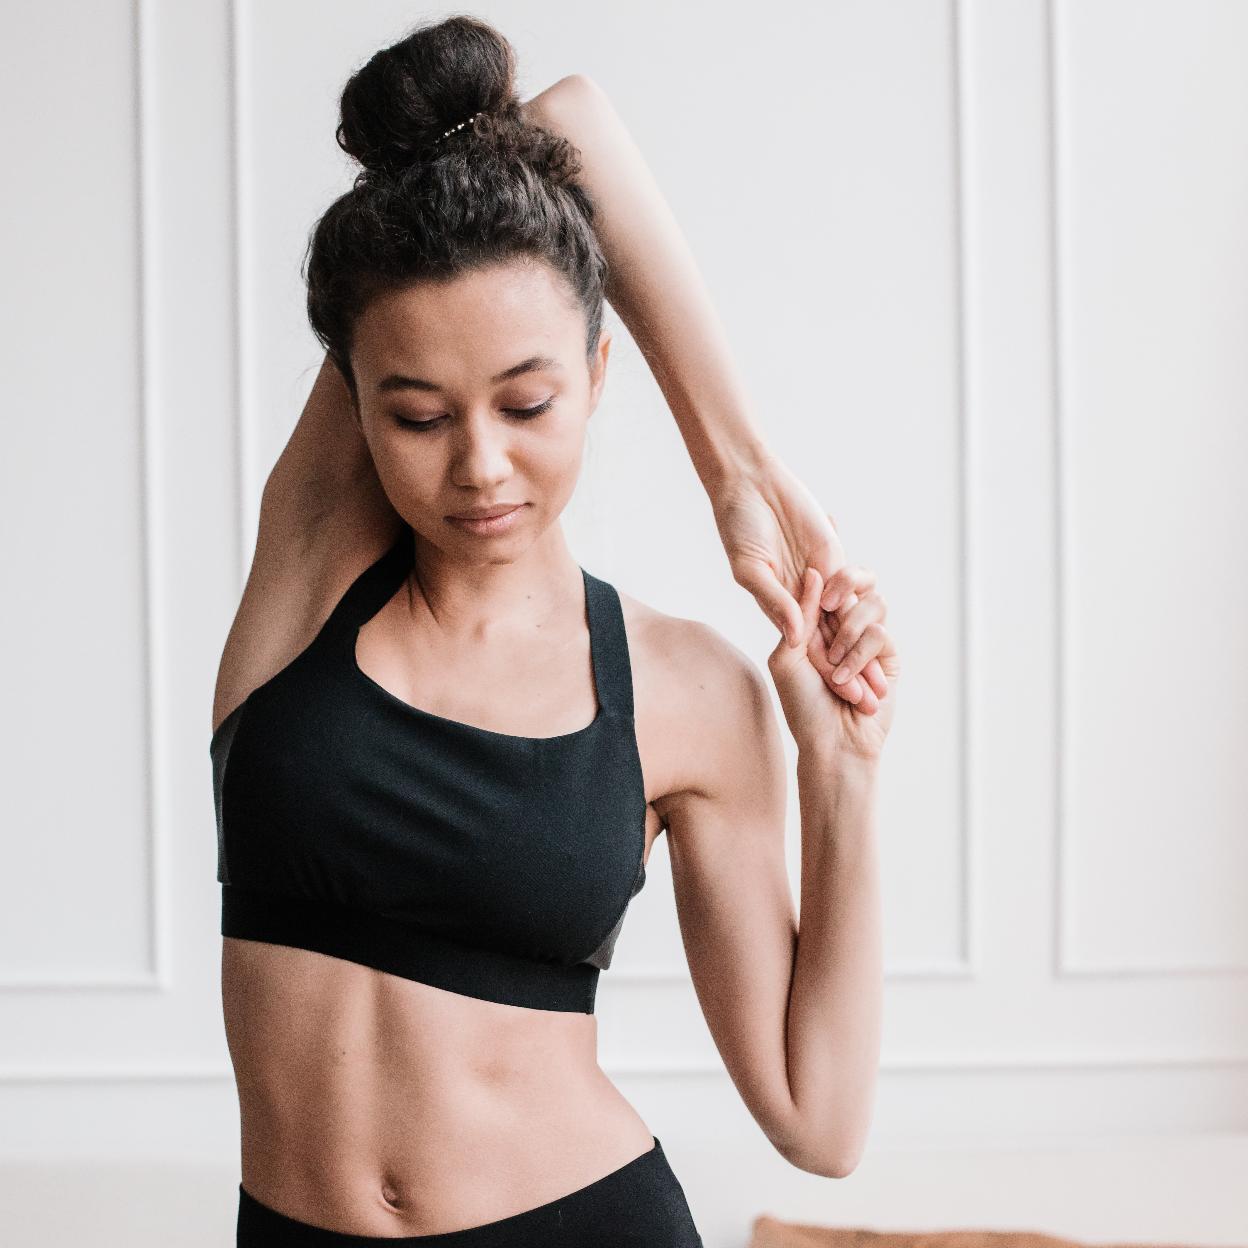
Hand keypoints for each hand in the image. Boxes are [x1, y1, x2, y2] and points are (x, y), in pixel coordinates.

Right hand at [710, 449, 887, 703]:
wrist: (752, 484)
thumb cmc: (739, 524)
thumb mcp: (750, 568)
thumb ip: (775, 600)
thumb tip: (796, 634)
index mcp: (776, 607)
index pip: (806, 649)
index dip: (823, 674)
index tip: (839, 701)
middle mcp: (799, 599)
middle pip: (829, 644)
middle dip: (848, 674)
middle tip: (867, 705)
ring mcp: (818, 579)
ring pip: (845, 623)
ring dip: (861, 652)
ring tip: (879, 684)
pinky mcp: (832, 557)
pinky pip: (853, 589)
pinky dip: (865, 612)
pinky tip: (881, 639)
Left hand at [766, 565, 899, 760]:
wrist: (832, 743)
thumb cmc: (803, 705)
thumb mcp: (788, 657)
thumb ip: (801, 615)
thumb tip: (812, 572)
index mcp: (816, 622)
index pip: (829, 582)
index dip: (829, 578)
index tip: (819, 592)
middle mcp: (844, 626)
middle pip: (860, 580)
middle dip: (848, 583)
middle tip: (833, 603)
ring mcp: (868, 639)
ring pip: (874, 603)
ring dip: (850, 633)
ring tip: (835, 665)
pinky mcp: (888, 658)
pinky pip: (880, 635)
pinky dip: (861, 657)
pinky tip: (849, 683)